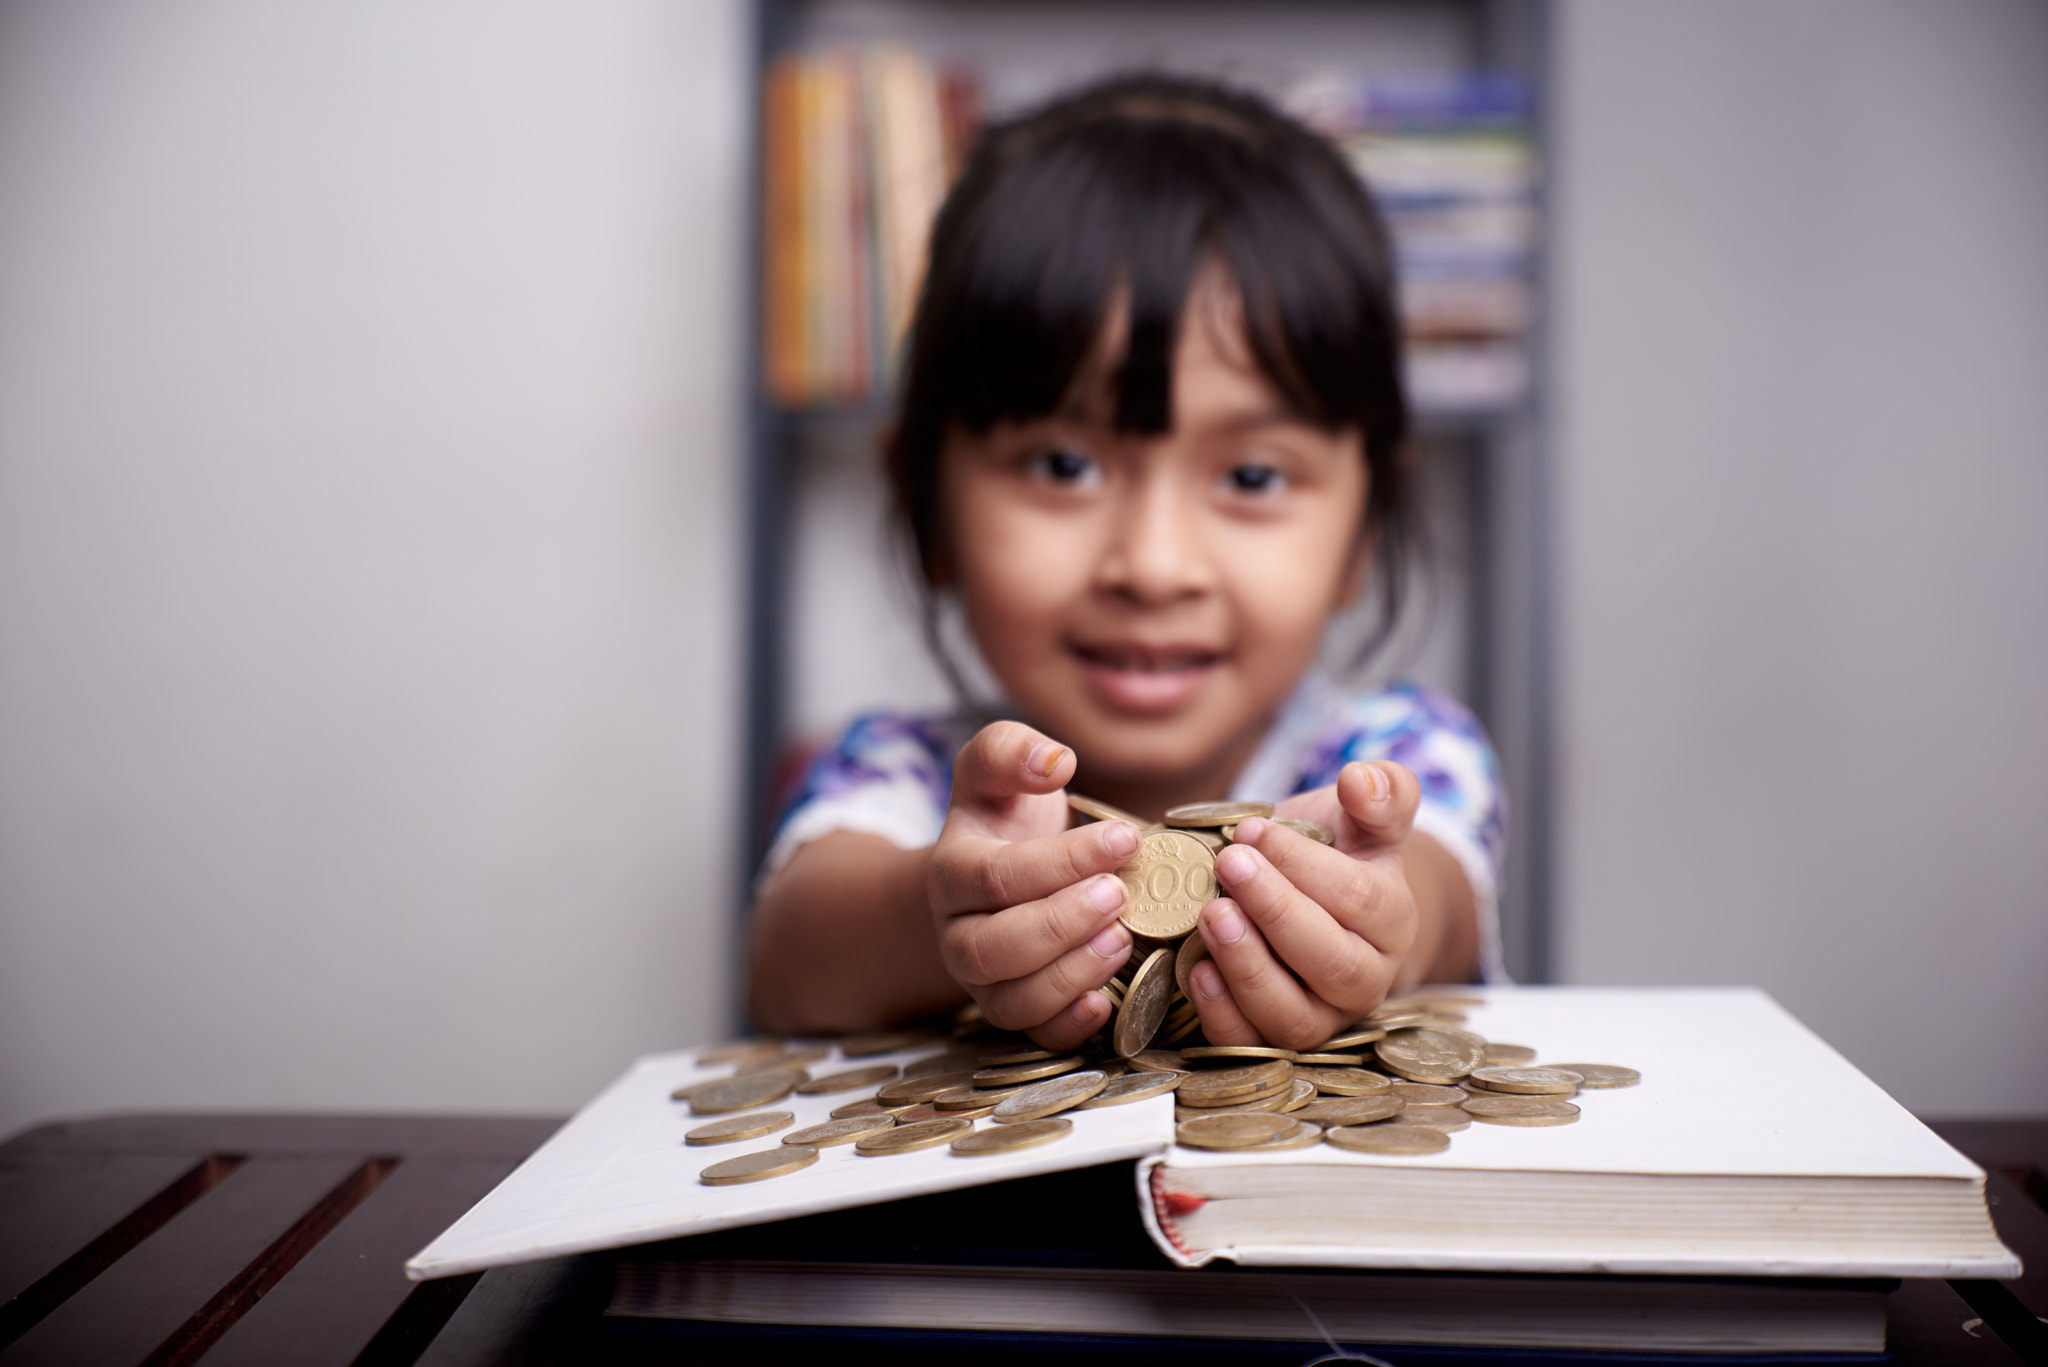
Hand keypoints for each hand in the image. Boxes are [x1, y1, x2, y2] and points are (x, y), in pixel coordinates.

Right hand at [927, 722, 1139, 1049]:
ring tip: (1122, 938)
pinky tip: (1105, 1000)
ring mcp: (982, 981)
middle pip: (995, 946)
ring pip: (1011, 999)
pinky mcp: (1014, 1011)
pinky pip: (1035, 1036)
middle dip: (1062, 924)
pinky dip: (1069, 1026)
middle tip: (1120, 894)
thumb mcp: (998, 769)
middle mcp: (958, 933)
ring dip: (1071, 974)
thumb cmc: (1005, 818)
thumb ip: (1011, 749)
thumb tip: (1054, 760)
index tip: (1125, 839)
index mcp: (952, 871)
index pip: (997, 875)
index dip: (1063, 861)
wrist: (994, 872)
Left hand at [1188, 760, 1419, 1049]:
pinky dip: (1222, 1014)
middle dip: (1274, 910)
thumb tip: (1362, 780)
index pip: (1358, 899)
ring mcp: (1323, 1017)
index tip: (1252, 830)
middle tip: (1228, 864)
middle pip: (1330, 961)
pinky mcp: (1276, 1040)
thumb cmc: (1334, 854)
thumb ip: (1380, 793)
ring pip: (1294, 1014)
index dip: (1302, 864)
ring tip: (1210, 914)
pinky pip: (1252, 1044)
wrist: (1309, 901)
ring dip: (1247, 966)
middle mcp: (1366, 978)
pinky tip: (1194, 969)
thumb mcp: (1360, 817)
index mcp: (1393, 919)